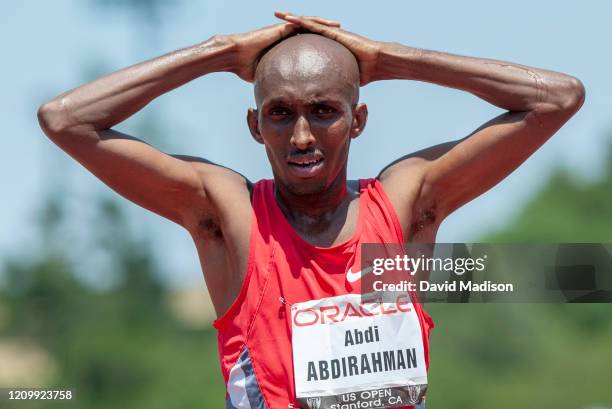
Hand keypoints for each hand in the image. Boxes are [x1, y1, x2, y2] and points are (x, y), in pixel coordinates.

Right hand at [224, 16, 340, 82]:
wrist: (236, 56)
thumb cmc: (246, 69)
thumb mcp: (266, 76)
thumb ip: (276, 83)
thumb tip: (282, 98)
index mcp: (283, 45)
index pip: (305, 43)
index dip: (318, 44)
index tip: (330, 49)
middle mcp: (285, 34)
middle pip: (309, 31)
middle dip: (324, 32)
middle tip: (340, 35)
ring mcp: (283, 29)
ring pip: (308, 23)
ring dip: (323, 24)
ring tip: (338, 26)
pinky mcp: (281, 27)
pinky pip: (301, 23)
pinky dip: (314, 23)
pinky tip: (326, 25)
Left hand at [275, 11, 382, 85]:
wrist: (375, 62)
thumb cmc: (364, 72)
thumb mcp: (342, 79)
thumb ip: (332, 85)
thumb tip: (325, 100)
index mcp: (327, 47)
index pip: (307, 41)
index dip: (294, 38)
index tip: (280, 38)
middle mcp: (327, 37)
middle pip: (304, 29)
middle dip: (289, 24)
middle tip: (274, 21)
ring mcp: (329, 32)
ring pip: (306, 23)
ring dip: (291, 18)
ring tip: (277, 13)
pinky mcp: (332, 31)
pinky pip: (313, 25)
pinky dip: (301, 21)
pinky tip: (289, 18)